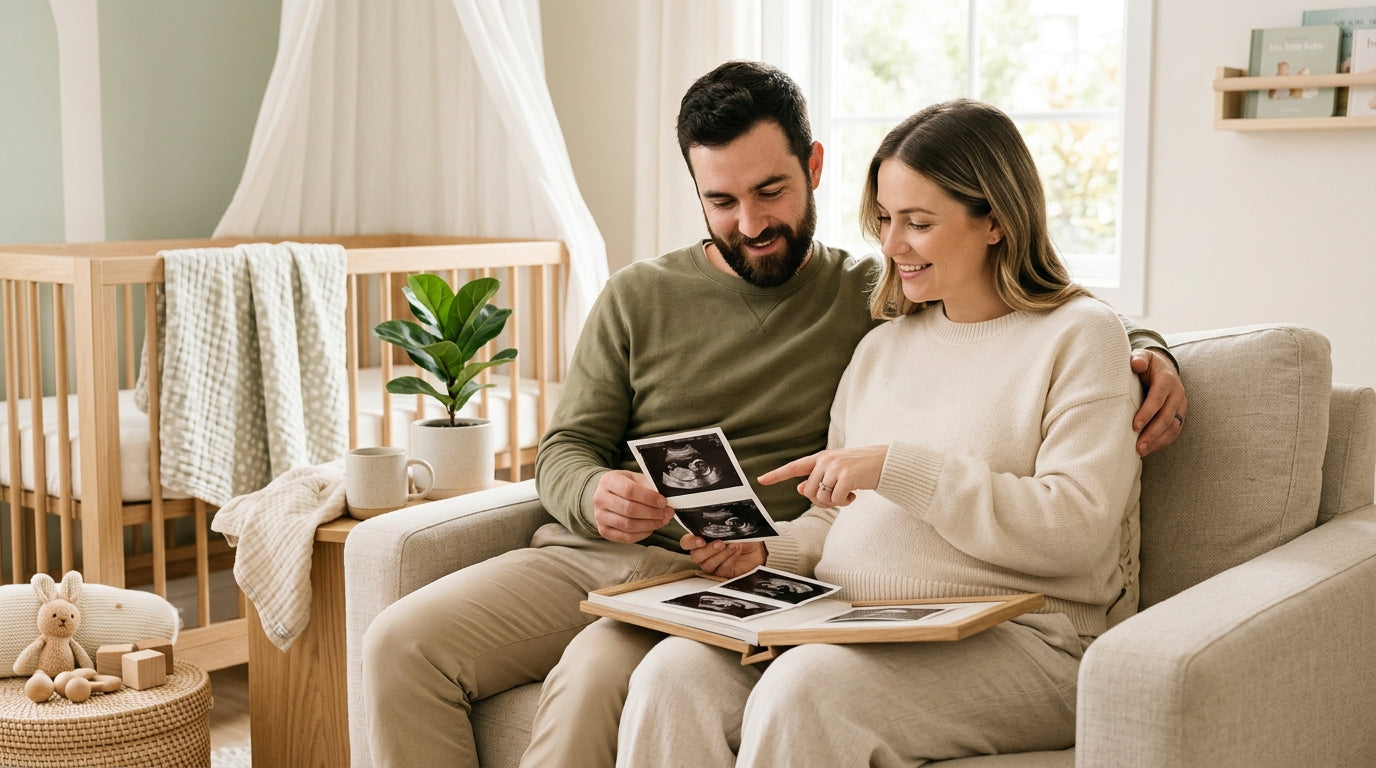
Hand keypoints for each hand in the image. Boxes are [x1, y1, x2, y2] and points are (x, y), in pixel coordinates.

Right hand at [593, 470, 673, 542]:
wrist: (610, 494)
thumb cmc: (626, 485)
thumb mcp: (637, 479)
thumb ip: (650, 487)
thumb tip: (667, 501)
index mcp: (608, 481)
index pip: (629, 491)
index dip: (649, 498)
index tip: (663, 502)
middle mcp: (600, 498)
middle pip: (629, 509)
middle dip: (652, 513)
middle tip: (667, 513)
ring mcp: (600, 516)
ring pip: (628, 525)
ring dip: (650, 524)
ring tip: (662, 520)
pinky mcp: (604, 531)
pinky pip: (626, 537)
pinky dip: (642, 534)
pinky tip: (651, 528)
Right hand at [680, 534, 765, 577]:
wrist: (758, 548)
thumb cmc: (743, 537)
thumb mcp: (732, 529)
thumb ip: (721, 528)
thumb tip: (718, 526)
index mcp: (702, 540)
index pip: (687, 542)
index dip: (690, 542)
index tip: (700, 541)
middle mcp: (705, 554)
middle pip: (696, 556)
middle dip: (708, 549)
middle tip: (720, 543)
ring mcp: (713, 565)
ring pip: (708, 564)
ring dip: (721, 554)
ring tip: (733, 545)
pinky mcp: (723, 573)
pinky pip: (721, 569)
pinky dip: (730, 558)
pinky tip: (737, 550)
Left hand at [757, 445, 887, 506]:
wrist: (885, 462)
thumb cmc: (860, 469)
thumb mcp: (837, 471)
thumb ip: (818, 478)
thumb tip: (799, 488)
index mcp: (821, 458)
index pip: (794, 466)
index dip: (777, 474)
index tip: (761, 480)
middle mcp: (825, 460)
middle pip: (809, 492)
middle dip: (821, 501)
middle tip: (837, 498)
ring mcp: (835, 467)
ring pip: (821, 498)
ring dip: (833, 503)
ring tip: (847, 494)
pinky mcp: (846, 477)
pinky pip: (836, 501)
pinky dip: (844, 503)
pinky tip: (854, 495)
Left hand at [1131, 348, 1187, 456]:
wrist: (1162, 366)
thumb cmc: (1146, 363)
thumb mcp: (1142, 356)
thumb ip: (1138, 359)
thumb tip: (1135, 364)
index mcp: (1167, 379)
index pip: (1158, 398)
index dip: (1147, 413)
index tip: (1134, 426)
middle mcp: (1177, 393)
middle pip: (1167, 416)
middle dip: (1152, 433)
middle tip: (1138, 446)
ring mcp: (1181, 405)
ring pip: (1173, 426)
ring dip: (1157, 441)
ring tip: (1141, 451)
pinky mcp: (1180, 414)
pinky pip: (1175, 431)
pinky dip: (1163, 441)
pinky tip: (1149, 449)